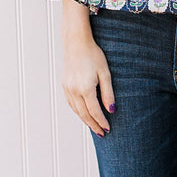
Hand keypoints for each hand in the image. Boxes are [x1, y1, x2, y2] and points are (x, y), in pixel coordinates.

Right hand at [61, 0, 115, 135]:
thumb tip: (112, 110)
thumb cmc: (93, 55)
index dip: (102, 122)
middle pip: (84, 114)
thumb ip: (108, 93)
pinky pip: (71, 104)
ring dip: (85, 120)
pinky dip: (78, 112)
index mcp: (85, 89)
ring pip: (76, 110)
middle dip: (94, 125)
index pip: (95, 112)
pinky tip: (84, 114)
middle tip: (102, 134)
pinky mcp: (65, 85)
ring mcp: (67, 88)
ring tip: (94, 127)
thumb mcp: (105, 73)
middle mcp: (74, 91)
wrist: (76, 42)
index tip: (108, 129)